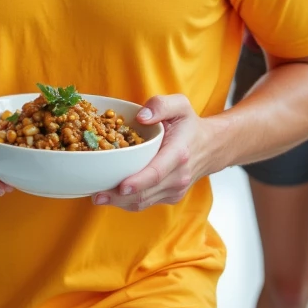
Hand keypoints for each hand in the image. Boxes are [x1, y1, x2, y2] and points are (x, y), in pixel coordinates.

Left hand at [91, 94, 218, 211]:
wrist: (211, 147)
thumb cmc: (190, 126)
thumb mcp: (180, 105)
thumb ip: (161, 105)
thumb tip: (141, 116)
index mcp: (179, 153)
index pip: (157, 172)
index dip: (138, 182)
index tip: (121, 186)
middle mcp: (178, 176)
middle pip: (146, 192)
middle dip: (120, 197)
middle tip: (97, 196)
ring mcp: (175, 189)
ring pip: (144, 201)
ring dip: (121, 203)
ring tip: (99, 198)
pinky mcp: (171, 196)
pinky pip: (147, 203)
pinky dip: (128, 202)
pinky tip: (112, 197)